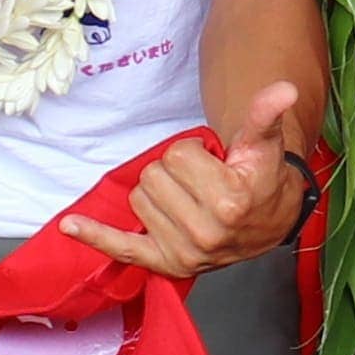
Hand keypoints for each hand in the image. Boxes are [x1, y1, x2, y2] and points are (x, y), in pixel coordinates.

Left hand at [66, 81, 309, 279]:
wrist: (268, 223)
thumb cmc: (261, 180)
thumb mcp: (265, 145)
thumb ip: (266, 115)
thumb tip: (283, 89)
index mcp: (229, 202)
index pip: (177, 155)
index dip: (193, 152)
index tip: (215, 164)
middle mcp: (205, 233)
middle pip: (153, 176)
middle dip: (174, 171)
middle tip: (203, 182)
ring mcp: (184, 253)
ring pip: (138, 199)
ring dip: (158, 192)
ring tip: (191, 199)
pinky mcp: (166, 265)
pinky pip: (122, 248)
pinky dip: (95, 236)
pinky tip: (70, 225)